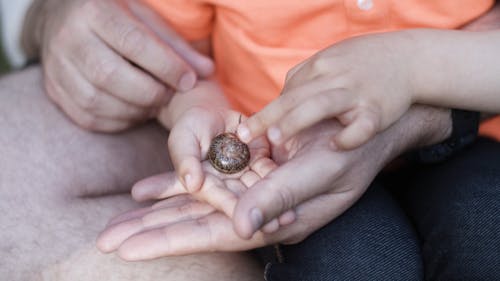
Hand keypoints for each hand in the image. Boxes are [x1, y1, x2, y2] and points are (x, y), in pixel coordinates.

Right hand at [27, 0, 213, 131]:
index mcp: (95, 11)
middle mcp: (69, 37)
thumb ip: (176, 46)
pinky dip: (118, 121)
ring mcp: (56, 67)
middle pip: (110, 76)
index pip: (133, 42)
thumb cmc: (116, 20)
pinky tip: (134, 112)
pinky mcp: (53, 90)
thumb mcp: (146, 21)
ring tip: (153, 103)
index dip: (165, 66)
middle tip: (168, 95)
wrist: (64, 21)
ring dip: (135, 110)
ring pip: (97, 101)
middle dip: (150, 92)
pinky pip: (87, 117)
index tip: (187, 80)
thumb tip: (206, 71)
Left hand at [96, 117, 395, 258]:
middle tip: (107, 242)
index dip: (170, 241)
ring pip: (193, 203)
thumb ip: (277, 199)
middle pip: (194, 224)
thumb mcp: (319, 174)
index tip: (129, 251)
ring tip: (119, 222)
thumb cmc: (348, 150)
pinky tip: (149, 190)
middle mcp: (255, 209)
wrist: (359, 123)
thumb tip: (239, 227)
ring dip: (156, 211)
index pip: (213, 235)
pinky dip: (176, 183)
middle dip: (150, 232)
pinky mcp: (245, 167)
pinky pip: (204, 177)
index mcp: (273, 219)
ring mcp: (248, 188)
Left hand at [237, 31, 415, 149]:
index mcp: (321, 67)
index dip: (265, 112)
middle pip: (296, 97)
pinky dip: (349, 135)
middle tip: (245, 135)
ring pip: (321, 105)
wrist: (411, 59)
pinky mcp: (378, 109)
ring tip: (276, 138)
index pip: (289, 91)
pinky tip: (335, 145)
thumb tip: (279, 102)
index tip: (243, 131)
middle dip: (269, 117)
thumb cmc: (365, 64)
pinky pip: (362, 124)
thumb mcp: (331, 62)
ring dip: (297, 121)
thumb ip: (304, 80)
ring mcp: (355, 92)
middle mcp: (334, 78)